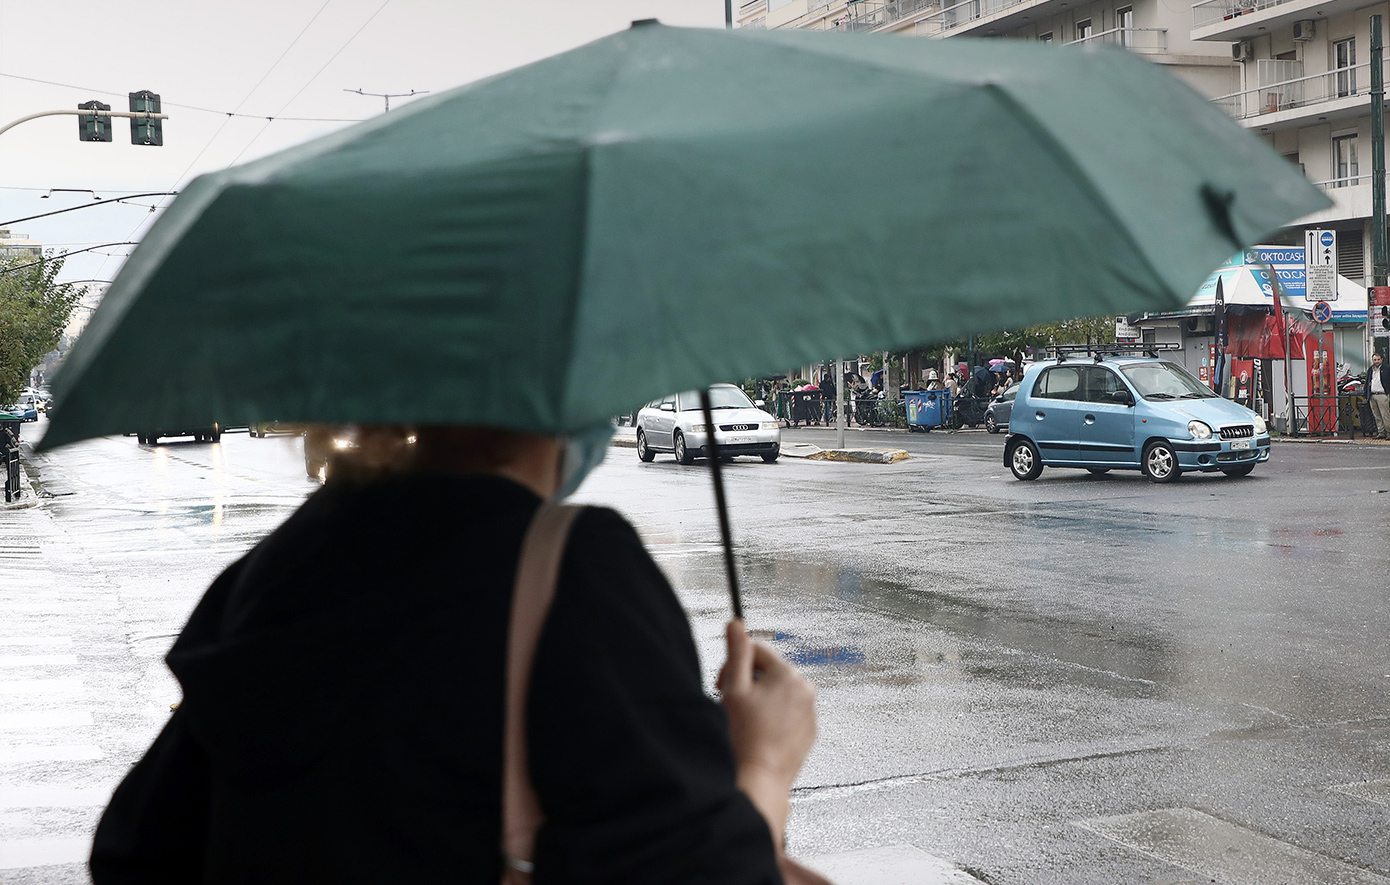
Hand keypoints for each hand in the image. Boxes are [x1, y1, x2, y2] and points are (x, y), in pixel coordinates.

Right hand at [717, 619, 816, 849]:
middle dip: (748, 682)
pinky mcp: (810, 731)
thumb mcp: (734, 689)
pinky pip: (788, 713)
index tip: (722, 684)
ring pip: (778, 692)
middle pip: (768, 670)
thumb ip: (737, 652)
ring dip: (761, 700)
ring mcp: (810, 711)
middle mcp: (805, 688)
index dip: (734, 664)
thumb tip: (736, 622)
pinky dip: (774, 717)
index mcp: (787, 673)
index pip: (756, 650)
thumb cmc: (744, 736)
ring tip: (747, 723)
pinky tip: (760, 733)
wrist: (761, 779)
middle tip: (732, 705)